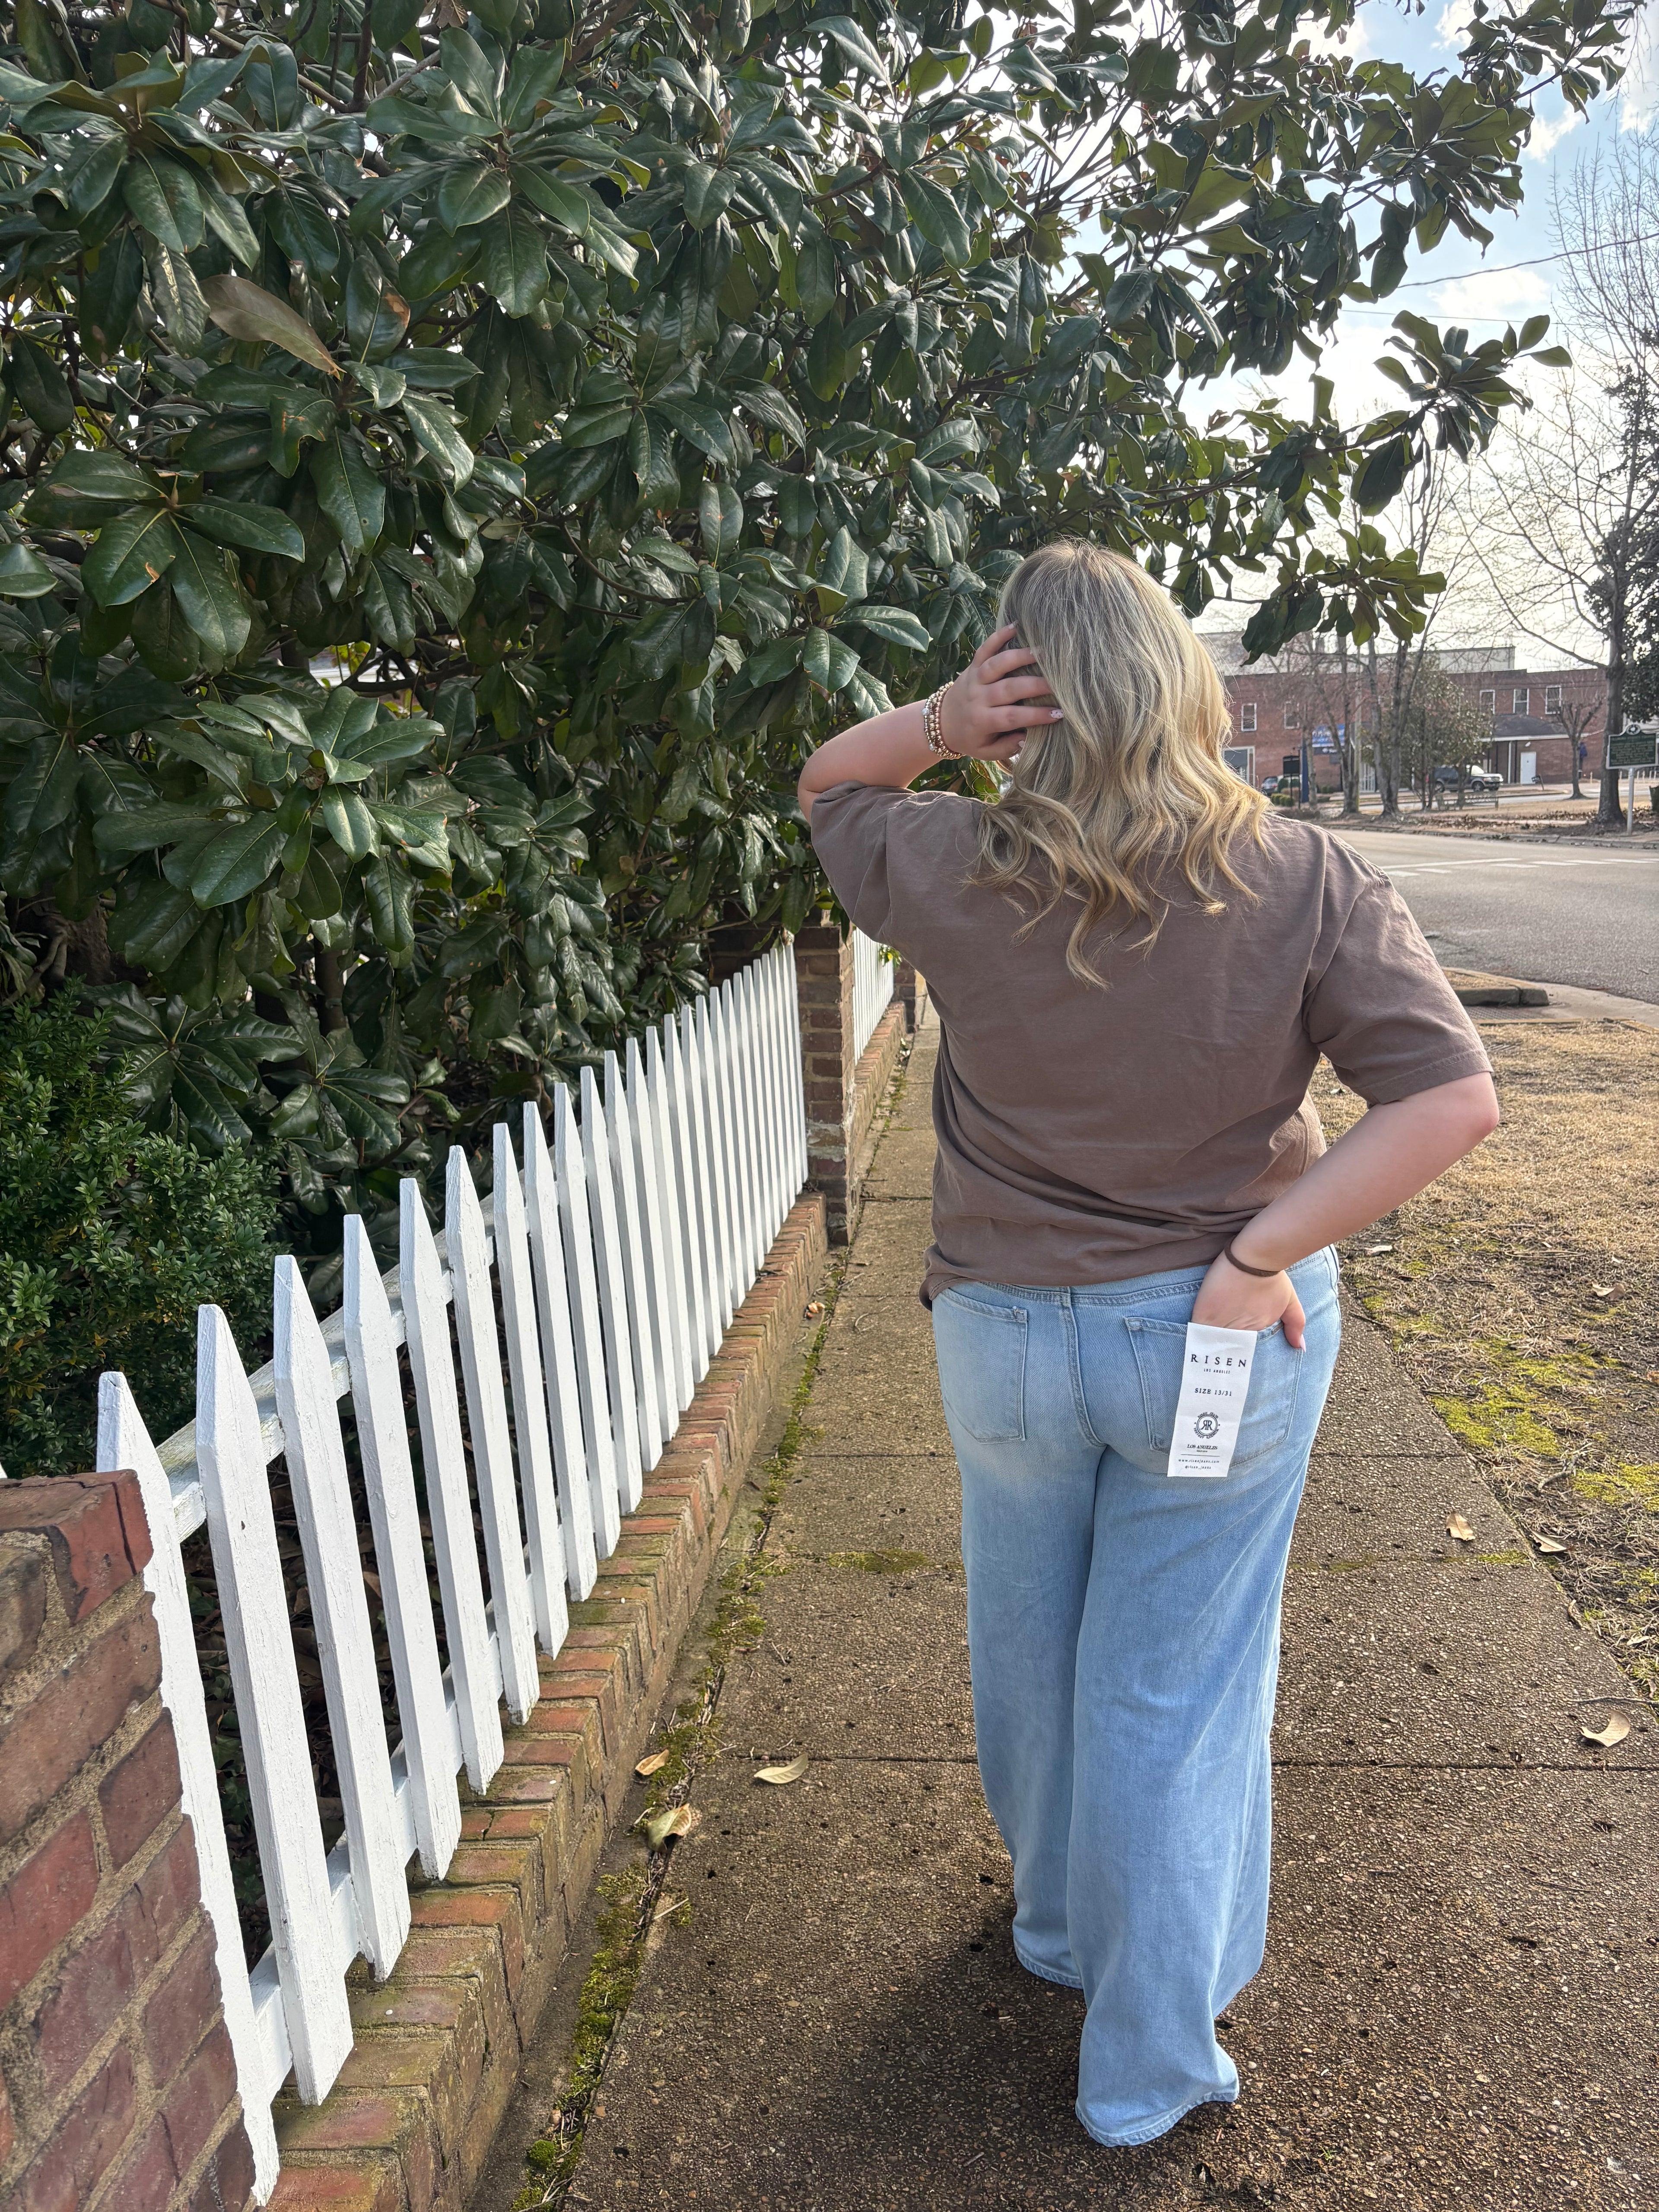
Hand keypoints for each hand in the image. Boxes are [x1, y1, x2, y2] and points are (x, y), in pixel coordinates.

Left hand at [939, 623, 1061, 761]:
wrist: (941, 722)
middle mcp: (978, 698)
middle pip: (1008, 689)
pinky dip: (998, 636)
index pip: (1012, 717)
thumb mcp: (986, 751)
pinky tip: (1016, 627)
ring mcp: (974, 678)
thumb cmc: (971, 738)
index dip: (1035, 715)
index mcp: (982, 721)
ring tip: (1042, 652)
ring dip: (1019, 657)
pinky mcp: (972, 665)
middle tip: (1058, 684)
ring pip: (997, 665)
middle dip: (1034, 685)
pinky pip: (984, 648)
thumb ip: (1007, 748)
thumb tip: (1028, 738)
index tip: (1058, 713)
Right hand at [1191, 1251, 1305, 1348]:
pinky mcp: (1206, 1314)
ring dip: (1208, 1347)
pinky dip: (1196, 1339)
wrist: (1255, 1257)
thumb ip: (1295, 1324)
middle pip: (1228, 1348)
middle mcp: (1241, 1331)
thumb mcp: (1290, 1301)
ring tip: (1201, 1355)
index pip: (1245, 1348)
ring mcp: (1222, 1324)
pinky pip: (1198, 1333)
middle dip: (1223, 1353)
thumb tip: (1300, 1347)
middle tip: (1215, 1360)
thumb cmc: (1272, 1276)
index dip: (1237, 1350)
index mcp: (1257, 1329)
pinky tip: (1193, 1343)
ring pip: (1212, 1343)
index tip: (1232, 1356)